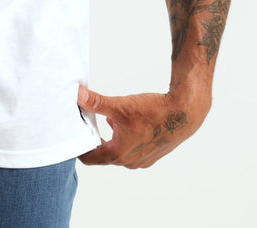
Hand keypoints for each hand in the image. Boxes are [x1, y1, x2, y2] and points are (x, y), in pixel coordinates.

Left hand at [77, 85, 209, 168]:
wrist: (183, 114)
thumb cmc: (154, 112)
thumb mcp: (121, 105)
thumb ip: (97, 102)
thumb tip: (78, 95)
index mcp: (118, 153)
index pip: (88, 158)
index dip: (78, 146)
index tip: (73, 133)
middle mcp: (128, 162)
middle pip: (102, 155)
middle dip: (93, 139)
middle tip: (86, 123)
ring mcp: (141, 160)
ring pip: (117, 152)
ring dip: (109, 139)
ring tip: (105, 120)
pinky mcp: (151, 154)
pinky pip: (130, 150)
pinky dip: (123, 139)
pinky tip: (124, 122)